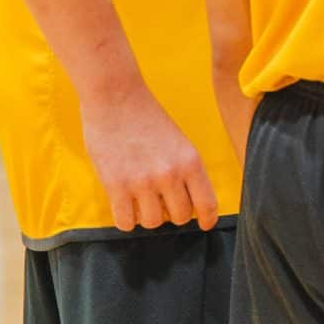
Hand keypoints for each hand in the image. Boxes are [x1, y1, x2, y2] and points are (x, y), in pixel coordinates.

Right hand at [79, 81, 218, 231]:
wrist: (116, 99)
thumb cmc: (148, 118)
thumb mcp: (179, 142)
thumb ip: (185, 169)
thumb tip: (188, 198)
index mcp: (191, 162)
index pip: (207, 203)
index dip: (207, 218)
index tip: (204, 224)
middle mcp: (170, 175)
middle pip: (180, 217)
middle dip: (173, 214)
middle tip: (163, 204)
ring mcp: (142, 182)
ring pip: (153, 222)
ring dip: (149, 217)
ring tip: (142, 203)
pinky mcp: (116, 186)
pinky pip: (126, 221)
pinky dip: (127, 220)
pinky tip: (125, 209)